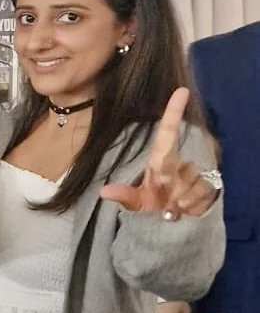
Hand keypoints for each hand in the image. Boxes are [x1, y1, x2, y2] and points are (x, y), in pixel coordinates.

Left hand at [99, 88, 213, 218]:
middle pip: (173, 161)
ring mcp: (194, 173)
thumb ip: (124, 196)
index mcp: (159, 159)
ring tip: (171, 207)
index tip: (180, 90)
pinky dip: (191, 204)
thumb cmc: (152, 203)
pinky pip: (202, 190)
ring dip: (178, 197)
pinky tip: (185, 209)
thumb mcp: (136, 202)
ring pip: (189, 179)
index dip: (173, 111)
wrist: (172, 222)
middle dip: (167, 176)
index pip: (167, 131)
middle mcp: (177, 162)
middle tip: (162, 190)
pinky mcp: (209, 185)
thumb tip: (103, 192)